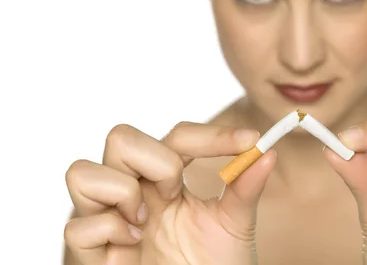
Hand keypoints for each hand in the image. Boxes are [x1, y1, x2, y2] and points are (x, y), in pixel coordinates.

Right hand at [64, 122, 275, 264]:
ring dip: (122, 193)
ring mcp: (108, 219)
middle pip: (121, 137)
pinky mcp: (88, 254)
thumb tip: (267, 152)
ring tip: (143, 224)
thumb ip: (245, 189)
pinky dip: (108, 234)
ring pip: (82, 172)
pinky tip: (129, 252)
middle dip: (156, 163)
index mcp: (167, 182)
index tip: (250, 141)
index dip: (212, 135)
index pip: (178, 136)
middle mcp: (134, 192)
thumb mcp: (233, 227)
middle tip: (174, 195)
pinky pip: (77, 227)